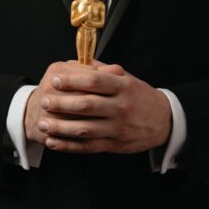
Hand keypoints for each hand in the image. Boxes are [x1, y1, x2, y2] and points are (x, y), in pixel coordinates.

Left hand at [37, 61, 171, 153]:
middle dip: (62, 103)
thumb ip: (104, 71)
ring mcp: (118, 127)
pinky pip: (89, 146)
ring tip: (44, 124)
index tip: (55, 79)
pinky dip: (69, 146)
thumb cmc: (140, 97)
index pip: (95, 81)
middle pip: (87, 105)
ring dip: (61, 127)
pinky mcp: (116, 144)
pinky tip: (54, 142)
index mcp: (123, 87)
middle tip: (44, 101)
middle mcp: (121, 107)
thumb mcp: (128, 79)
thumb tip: (78, 62)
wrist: (165, 121)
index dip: (73, 80)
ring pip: (86, 128)